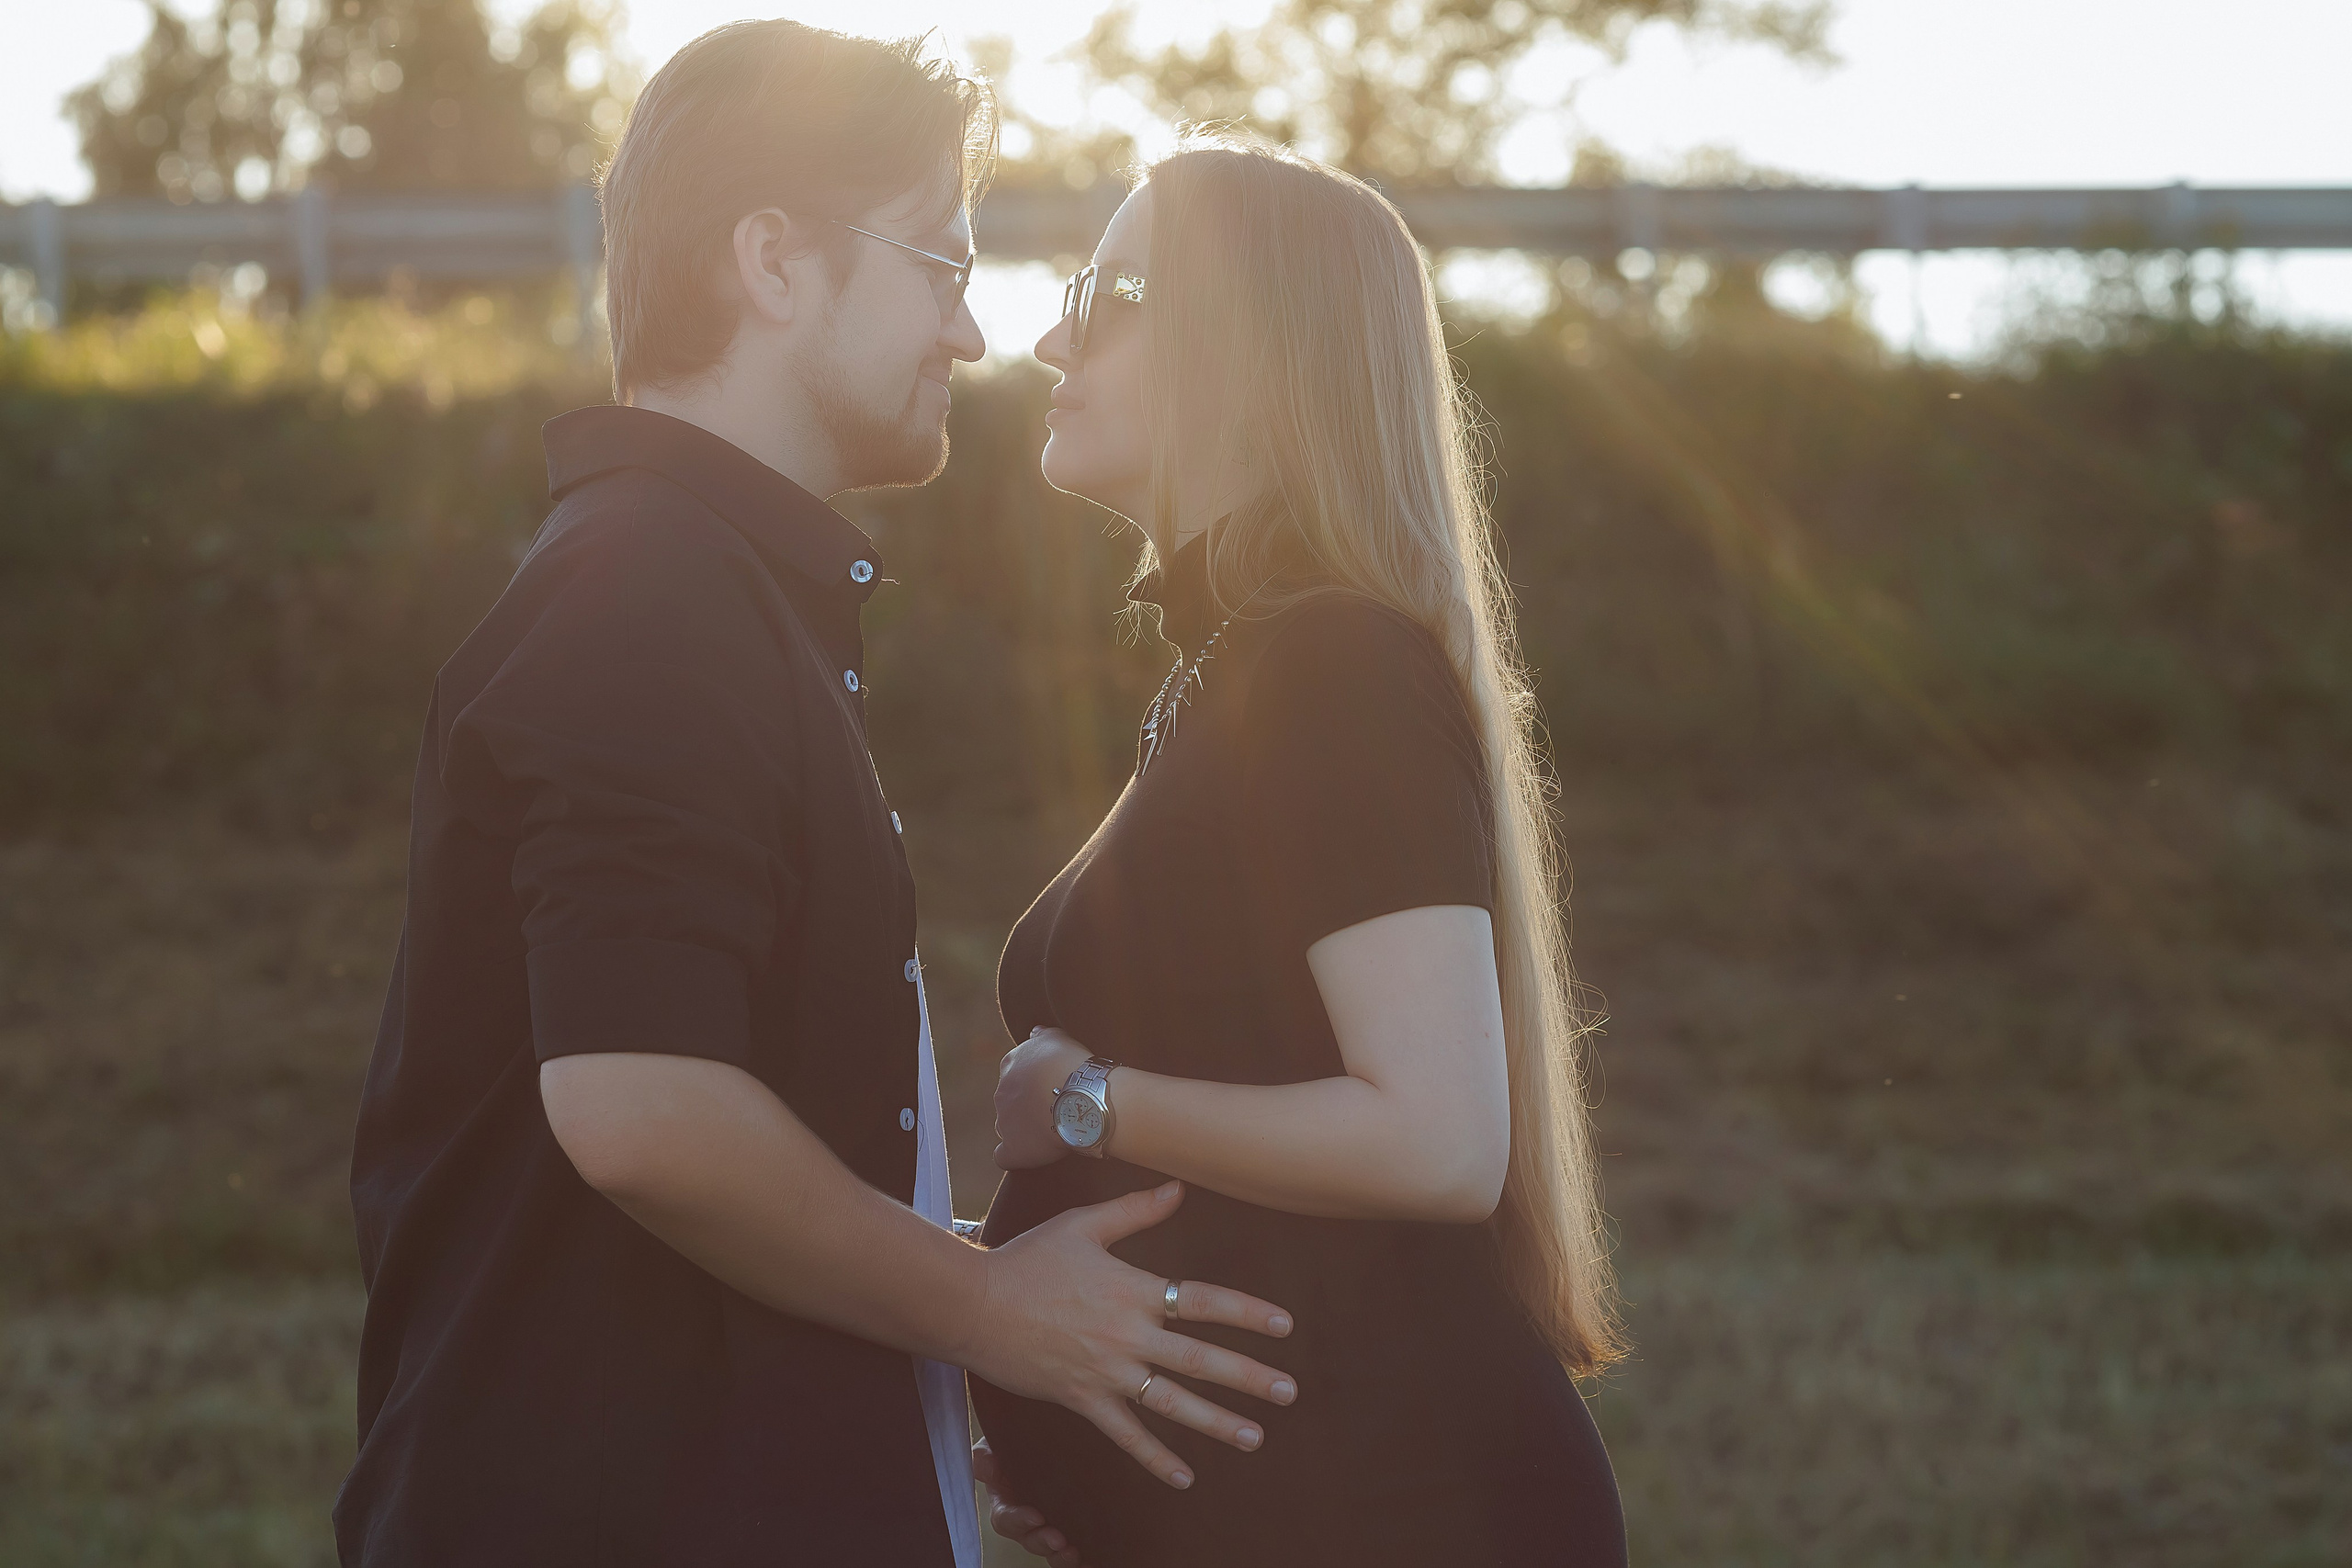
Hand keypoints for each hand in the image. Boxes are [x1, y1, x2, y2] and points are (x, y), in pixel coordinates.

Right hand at [963, 1180, 1298, 1489]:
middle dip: (1249, 1377)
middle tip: (1289, 1392)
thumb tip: (1179, 1186)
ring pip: (1172, 1402)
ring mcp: (1106, 1372)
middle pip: (1200, 1358)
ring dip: (1216, 1422)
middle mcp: (1128, 1335)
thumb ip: (1135, 1209)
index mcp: (1133, 1290)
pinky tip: (1185, 1477)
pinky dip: (1155, 1458)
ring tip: (1254, 1437)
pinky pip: (1125, 1435)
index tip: (1285, 1326)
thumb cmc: (1027, 1259)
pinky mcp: (1083, 1399)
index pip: (1203, 1302)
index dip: (1247, 1313)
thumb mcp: (1081, 1225)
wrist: (974, 1304)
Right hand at [973, 1438, 1090, 1567]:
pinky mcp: (1072, 1534)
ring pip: (1052, 1551)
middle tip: (1059, 1539)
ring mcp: (1049, 1530)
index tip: (1036, 1517)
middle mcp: (1027, 1522)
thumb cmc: (1018, 1449)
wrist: (1047, 1446)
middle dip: (1043, 1541)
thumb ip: (986, 1456)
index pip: (1006, 1519)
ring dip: (1061, 1556)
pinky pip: (1073, 1553)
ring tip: (1073, 1552)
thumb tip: (988, 1467)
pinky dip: (1082, 1559)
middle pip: (1030, 1540)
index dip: (1019, 1520)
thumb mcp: (997, 1448)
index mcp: (1006, 1504)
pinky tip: (1092, 1559)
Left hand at [994, 1027, 1090, 1168]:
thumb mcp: (1058, 1038)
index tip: (1054, 1087)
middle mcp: (1002, 1092)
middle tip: (1058, 1109)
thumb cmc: (1072, 1065)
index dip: (1034, 1083)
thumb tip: (1034, 1032)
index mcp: (1011, 1065)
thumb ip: (1043, 1036)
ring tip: (1051, 1131)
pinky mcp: (1013, 1148)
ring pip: (1008, 1126)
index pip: (1016, 1074)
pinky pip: (1004, 1156)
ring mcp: (1004, 1122)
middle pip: (1011, 1101)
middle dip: (1029, 1106)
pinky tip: (1030, 1154)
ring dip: (1025, 1129)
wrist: (1080, 1095)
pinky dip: (1014, 1156)